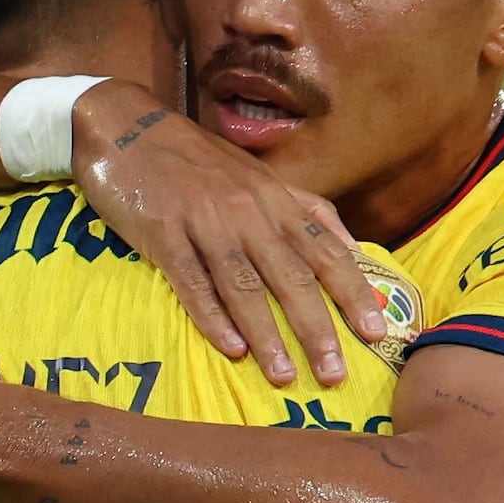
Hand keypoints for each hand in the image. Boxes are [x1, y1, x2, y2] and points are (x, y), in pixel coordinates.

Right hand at [72, 81, 396, 388]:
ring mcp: (205, 222)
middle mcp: (248, 212)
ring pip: (244, 285)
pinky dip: (212, 317)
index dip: (353, 293)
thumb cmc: (199, 160)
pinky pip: (192, 281)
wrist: (127, 127)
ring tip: (285, 376)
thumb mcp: (260, 176)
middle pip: (291, 276)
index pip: (325, 251)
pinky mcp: (163, 233)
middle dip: (317, 329)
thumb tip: (353, 250)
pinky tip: (231, 348)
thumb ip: (307, 211)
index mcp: (276, 200)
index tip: (376, 332)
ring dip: (267, 334)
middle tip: (335, 374)